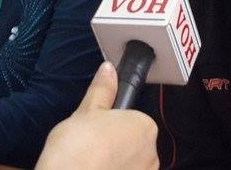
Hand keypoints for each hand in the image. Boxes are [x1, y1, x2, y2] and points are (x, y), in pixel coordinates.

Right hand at [35, 62, 158, 169]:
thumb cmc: (78, 147)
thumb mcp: (87, 110)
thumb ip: (102, 89)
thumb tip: (108, 69)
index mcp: (144, 126)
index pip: (132, 119)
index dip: (112, 122)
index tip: (96, 128)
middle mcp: (151, 153)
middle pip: (133, 143)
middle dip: (115, 143)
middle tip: (90, 143)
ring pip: (130, 163)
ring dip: (115, 161)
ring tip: (91, 161)